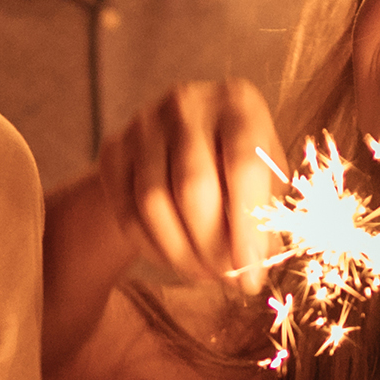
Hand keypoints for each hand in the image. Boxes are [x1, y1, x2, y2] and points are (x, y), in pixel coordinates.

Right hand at [103, 76, 287, 284]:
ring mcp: (144, 123)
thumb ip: (266, 217)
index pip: (244, 166)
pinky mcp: (113, 148)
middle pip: (193, 186)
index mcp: (238, 102)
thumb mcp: (266, 179)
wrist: (180, 142)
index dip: (247, 228)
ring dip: (179, 252)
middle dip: (210, 245)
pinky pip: (125, 210)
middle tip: (226, 278)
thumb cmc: (237, 165)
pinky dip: (150, 247)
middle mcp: (188, 103)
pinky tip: (173, 259)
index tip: (251, 275)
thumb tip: (257, 264)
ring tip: (203, 273)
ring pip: (153, 203)